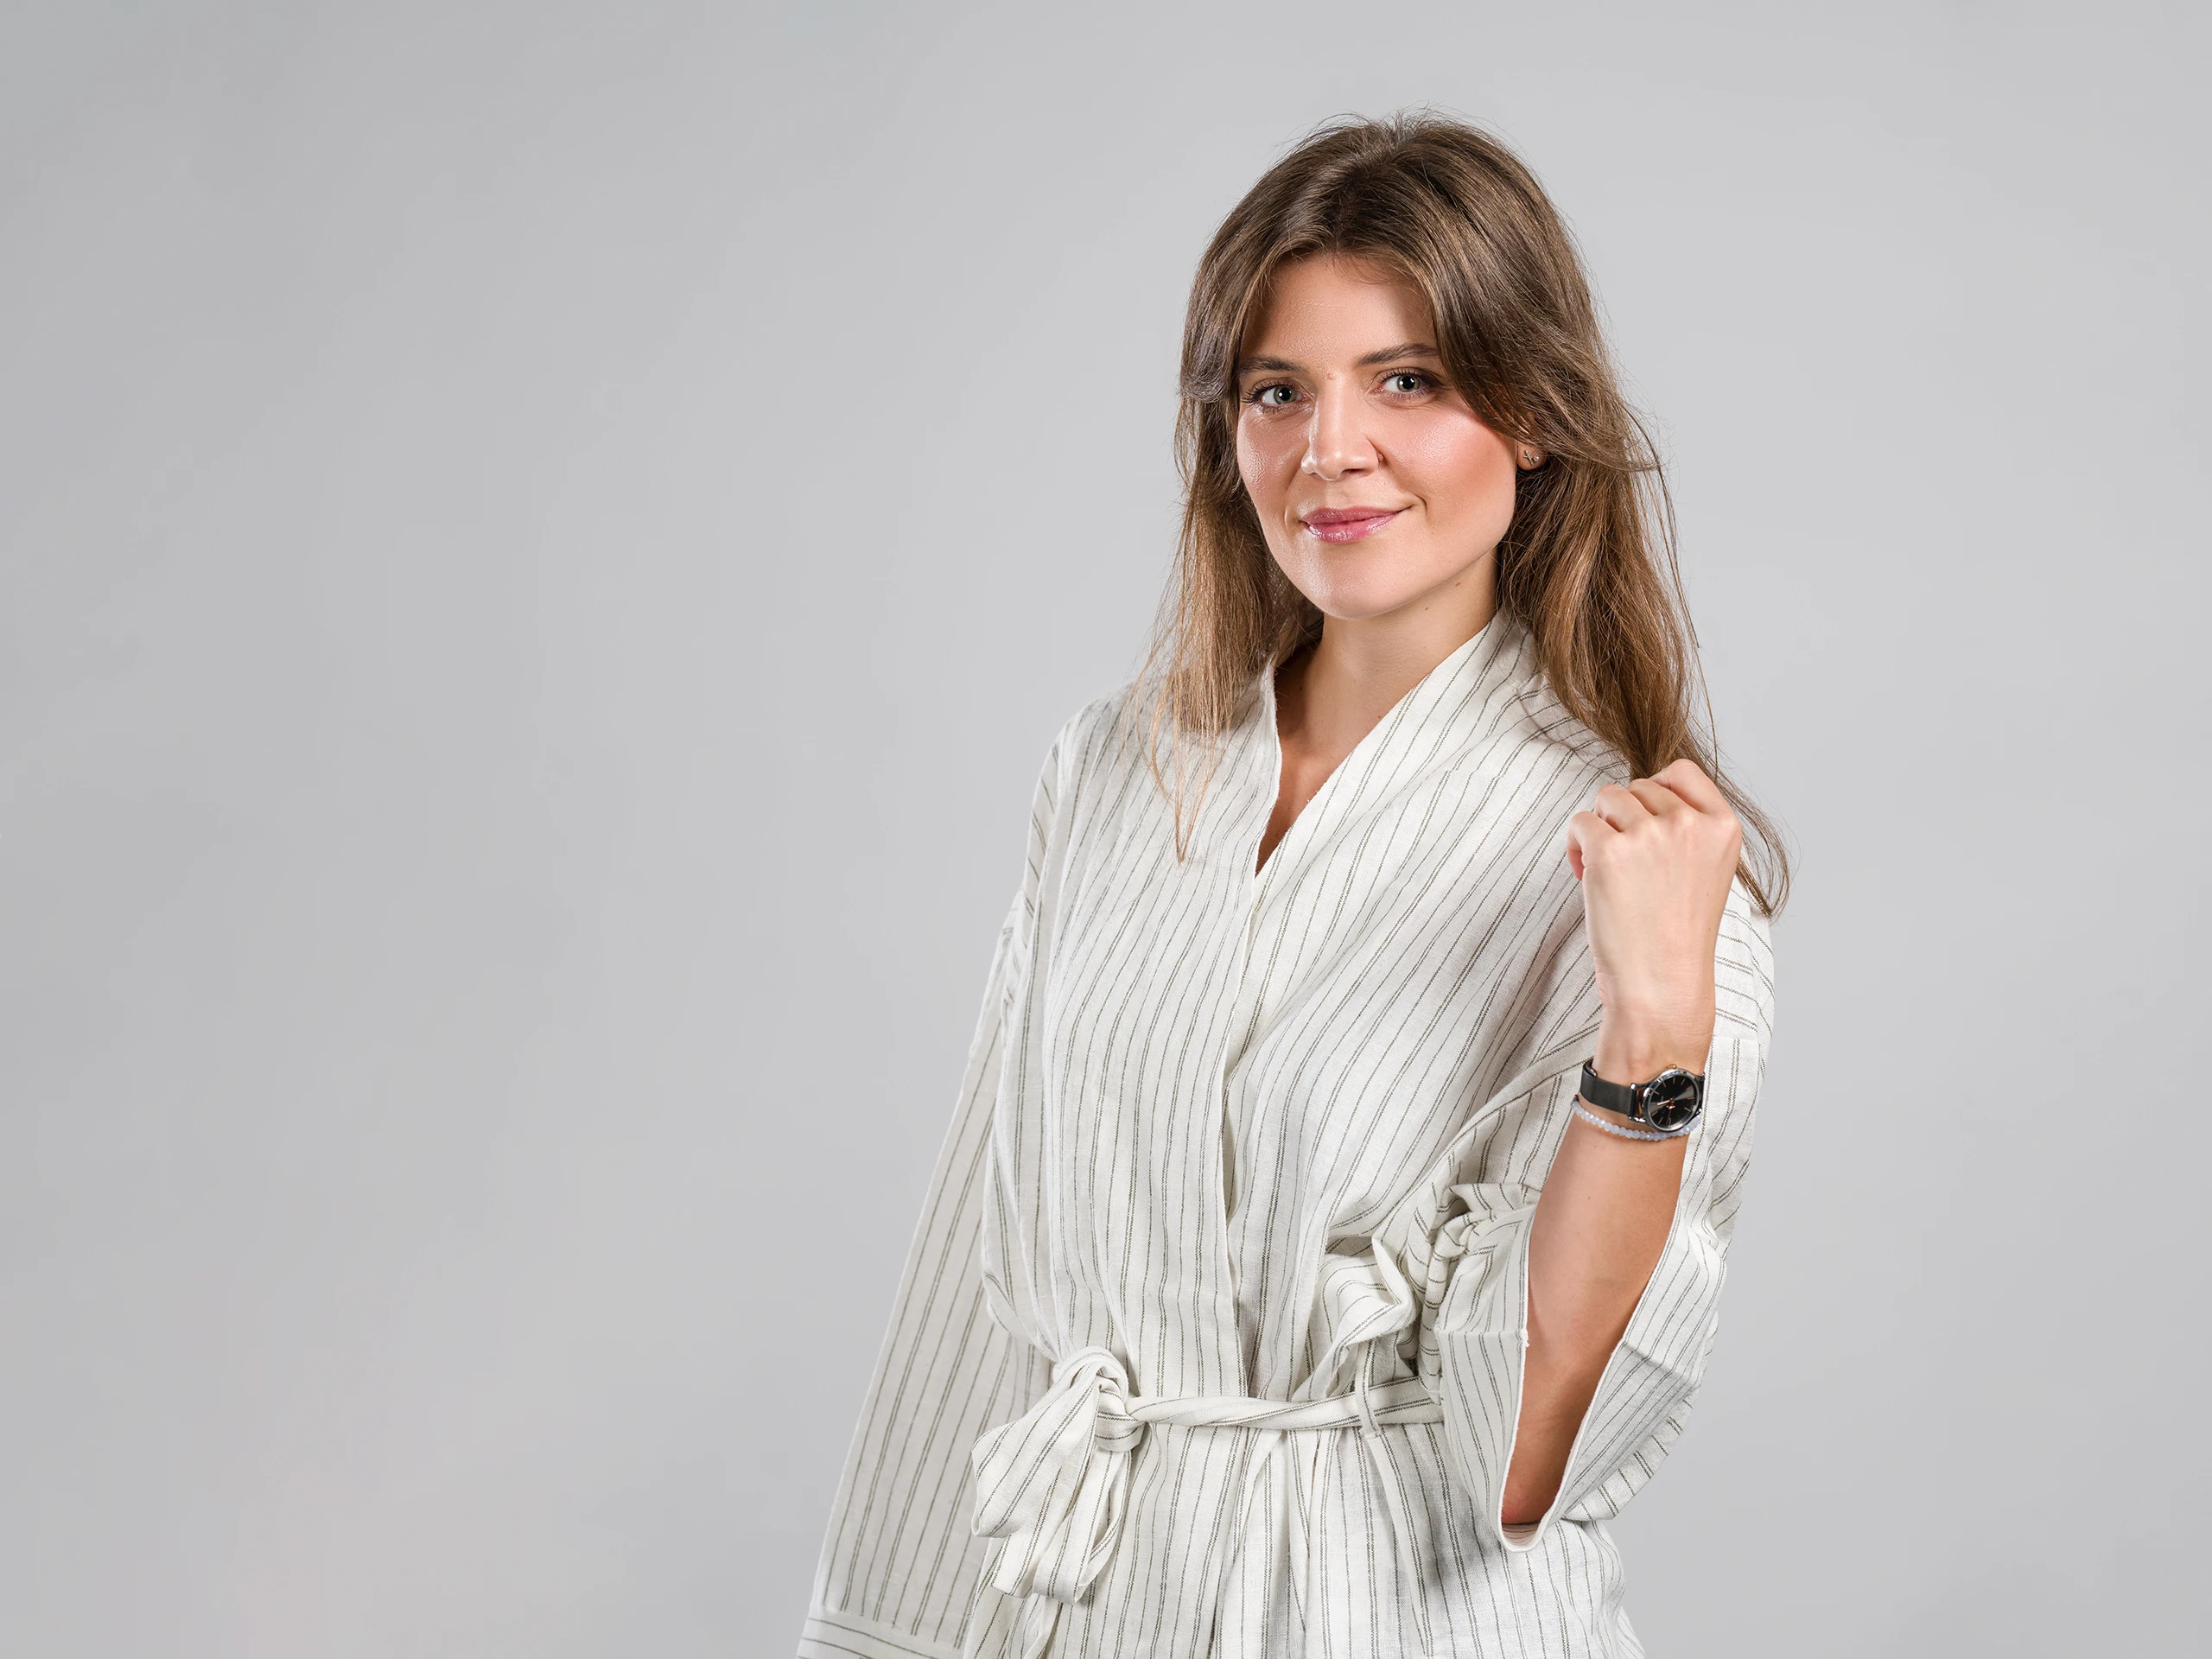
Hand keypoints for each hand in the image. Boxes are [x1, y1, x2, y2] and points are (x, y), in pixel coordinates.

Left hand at [1564, 758, 1740, 1079]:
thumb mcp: (1705, 871)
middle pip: (1636, 786)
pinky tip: (1587, 880)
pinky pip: (1579, 823)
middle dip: (1623, 818)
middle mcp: (1689, 824)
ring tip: (1607, 872)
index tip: (1645, 821)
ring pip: (1605, 799)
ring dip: (1598, 829)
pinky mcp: (1609, 852)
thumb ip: (1687, 829)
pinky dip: (1576, 848)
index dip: (1654, 790)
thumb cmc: (1677, 936)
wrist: (1662, 987)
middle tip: (1626, 864)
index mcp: (1722, 826)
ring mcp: (1650, 835)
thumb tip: (1643, 793)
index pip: (1680, 772)